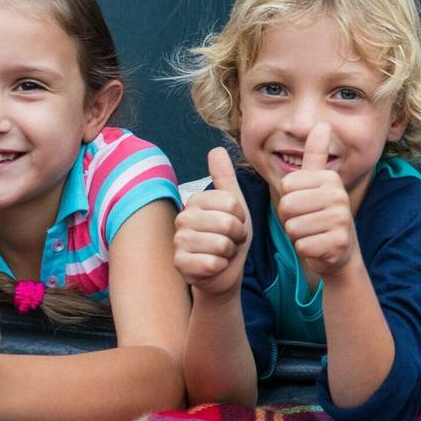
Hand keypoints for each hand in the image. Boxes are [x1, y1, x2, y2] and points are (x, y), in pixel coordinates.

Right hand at [176, 148, 251, 295]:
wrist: (224, 271)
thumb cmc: (230, 237)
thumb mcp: (234, 205)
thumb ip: (225, 179)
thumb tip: (216, 149)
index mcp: (196, 200)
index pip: (232, 204)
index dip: (241, 218)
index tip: (234, 224)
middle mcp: (183, 217)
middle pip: (228, 223)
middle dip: (237, 236)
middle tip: (229, 241)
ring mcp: (179, 241)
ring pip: (221, 244)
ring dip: (228, 252)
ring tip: (221, 252)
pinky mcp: (180, 264)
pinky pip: (212, 263)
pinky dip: (220, 267)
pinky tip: (213, 266)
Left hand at [277, 123, 356, 279]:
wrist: (339, 250)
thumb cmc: (319, 214)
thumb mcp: (316, 183)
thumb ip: (316, 155)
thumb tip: (323, 124)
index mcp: (330, 178)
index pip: (286, 185)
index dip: (287, 199)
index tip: (303, 204)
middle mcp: (339, 196)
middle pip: (287, 206)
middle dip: (290, 219)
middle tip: (306, 221)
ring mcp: (341, 220)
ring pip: (293, 227)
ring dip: (297, 235)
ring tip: (312, 233)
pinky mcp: (338, 243)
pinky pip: (302, 246)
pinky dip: (305, 250)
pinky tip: (317, 246)